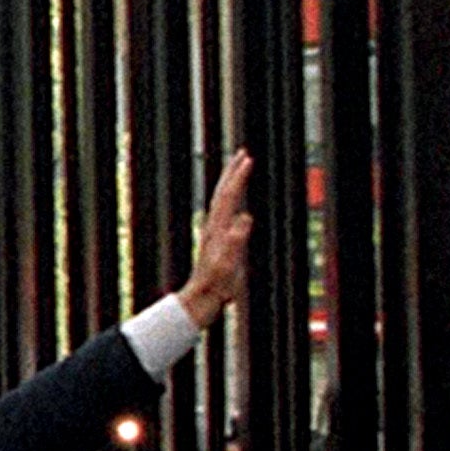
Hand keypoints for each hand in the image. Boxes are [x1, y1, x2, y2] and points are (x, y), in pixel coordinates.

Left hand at [176, 156, 256, 326]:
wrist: (201, 298)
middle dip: (233, 171)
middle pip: (223, 192)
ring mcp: (214, 232)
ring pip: (222, 200)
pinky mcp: (217, 240)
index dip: (239, 177)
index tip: (248, 159)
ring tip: (239, 169)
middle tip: (243, 152)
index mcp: (218, 228)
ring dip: (231, 182)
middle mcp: (214, 226)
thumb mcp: (226, 264)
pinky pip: (226, 212)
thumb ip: (235, 241)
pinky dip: (232, 200)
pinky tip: (235, 202)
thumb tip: (245, 218)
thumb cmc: (214, 284)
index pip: (230, 196)